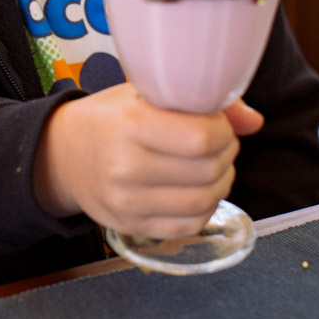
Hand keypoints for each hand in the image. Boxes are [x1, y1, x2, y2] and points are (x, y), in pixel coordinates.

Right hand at [34, 86, 263, 239]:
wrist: (64, 155)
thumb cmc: (111, 118)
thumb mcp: (144, 92)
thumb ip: (201, 100)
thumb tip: (254, 121)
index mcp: (129, 124)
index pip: (200, 137)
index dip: (223, 130)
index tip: (217, 123)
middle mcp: (125, 166)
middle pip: (207, 171)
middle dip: (226, 155)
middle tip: (218, 144)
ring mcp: (127, 202)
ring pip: (204, 202)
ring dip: (221, 182)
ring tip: (211, 166)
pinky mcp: (132, 227)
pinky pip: (189, 225)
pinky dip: (204, 207)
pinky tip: (196, 189)